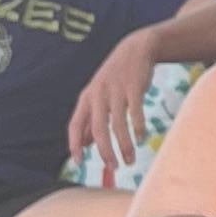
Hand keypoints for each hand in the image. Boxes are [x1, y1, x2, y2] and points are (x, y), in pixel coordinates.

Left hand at [67, 29, 161, 177]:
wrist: (136, 49)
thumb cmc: (115, 77)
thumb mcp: (99, 95)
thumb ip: (92, 119)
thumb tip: (85, 145)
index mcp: (87, 98)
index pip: (75, 125)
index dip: (74, 145)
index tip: (78, 162)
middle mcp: (98, 95)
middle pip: (98, 129)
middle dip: (105, 151)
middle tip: (112, 167)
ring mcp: (116, 90)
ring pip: (118, 124)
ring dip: (124, 145)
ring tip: (130, 160)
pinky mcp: (134, 87)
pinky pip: (136, 112)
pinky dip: (138, 128)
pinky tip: (142, 139)